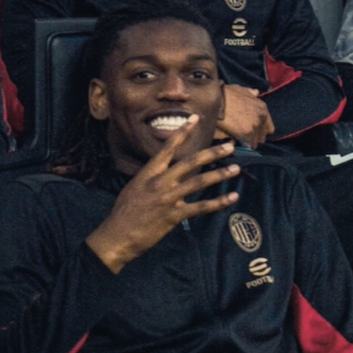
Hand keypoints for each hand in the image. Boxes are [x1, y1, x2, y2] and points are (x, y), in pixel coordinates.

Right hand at [86, 123, 239, 271]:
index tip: (195, 118)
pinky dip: (218, 202)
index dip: (183, 132)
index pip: (168, 147)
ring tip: (235, 168)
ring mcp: (169, 197)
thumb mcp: (134, 188)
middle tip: (229, 146)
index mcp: (149, 172)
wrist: (117, 234)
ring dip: (219, 174)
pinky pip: (201, 207)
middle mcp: (160, 181)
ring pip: (199, 182)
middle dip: (212, 153)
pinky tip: (232, 197)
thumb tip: (164, 173)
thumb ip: (151, 178)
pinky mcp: (175, 215)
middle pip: (190, 162)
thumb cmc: (123, 212)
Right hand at [217, 84, 274, 147]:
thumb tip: (256, 92)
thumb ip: (251, 93)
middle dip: (255, 136)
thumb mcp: (241, 89)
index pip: (269, 127)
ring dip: (249, 141)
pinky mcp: (247, 134)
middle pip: (263, 136)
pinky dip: (243, 145)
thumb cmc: (226, 94)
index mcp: (262, 108)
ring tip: (240, 139)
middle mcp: (262, 118)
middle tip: (245, 136)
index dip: (260, 130)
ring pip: (256, 142)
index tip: (253, 131)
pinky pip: (249, 145)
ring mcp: (255, 127)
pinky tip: (237, 141)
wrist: (215, 100)